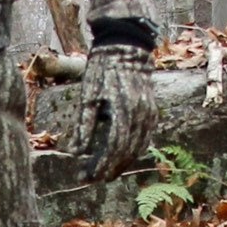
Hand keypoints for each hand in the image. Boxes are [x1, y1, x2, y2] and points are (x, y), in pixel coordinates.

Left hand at [66, 39, 155, 186]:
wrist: (126, 48)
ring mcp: (150, 114)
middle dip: (109, 168)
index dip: (101, 165)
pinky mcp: (151, 112)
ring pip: (138, 148)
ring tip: (104, 174)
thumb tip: (75, 153)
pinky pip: (144, 139)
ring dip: (121, 163)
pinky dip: (131, 152)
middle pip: (127, 152)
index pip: (114, 147)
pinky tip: (119, 158)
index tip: (87, 176)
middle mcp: (141, 115)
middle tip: (92, 178)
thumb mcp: (88, 96)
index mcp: (124, 111)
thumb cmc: (103, 70)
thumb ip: (84, 126)